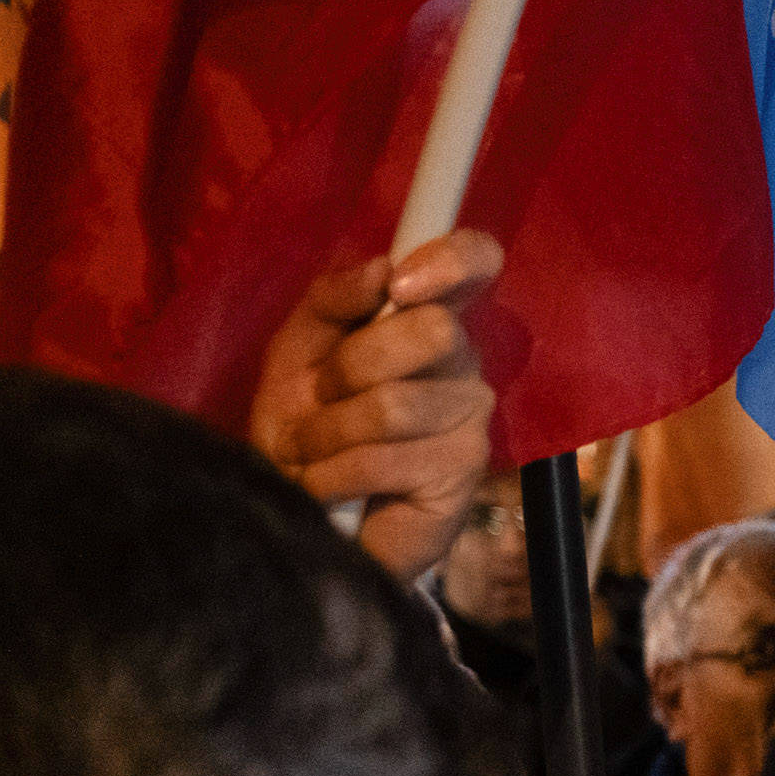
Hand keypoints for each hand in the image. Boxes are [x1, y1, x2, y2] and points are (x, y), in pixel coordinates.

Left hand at [249, 229, 503, 583]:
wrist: (309, 514)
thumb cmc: (309, 425)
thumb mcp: (300, 348)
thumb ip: (332, 300)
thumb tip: (379, 270)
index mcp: (426, 316)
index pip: (474, 263)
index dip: (453, 261)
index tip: (401, 285)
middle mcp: (462, 362)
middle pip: (433, 330)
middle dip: (352, 365)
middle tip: (324, 396)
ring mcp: (471, 420)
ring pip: (395, 404)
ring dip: (327, 433)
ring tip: (310, 453)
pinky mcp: (462, 475)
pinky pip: (384, 460)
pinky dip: (332, 475)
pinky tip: (325, 486)